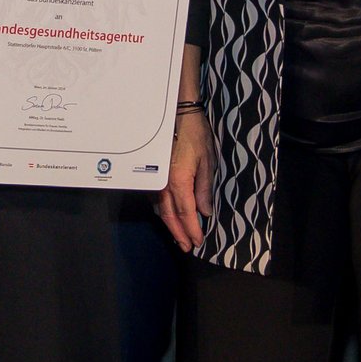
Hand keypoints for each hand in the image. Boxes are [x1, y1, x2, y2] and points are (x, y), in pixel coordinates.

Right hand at [160, 103, 214, 251]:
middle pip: (170, 216)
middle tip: (187, 246)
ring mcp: (156, 179)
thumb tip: (205, 211)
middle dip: (180, 233)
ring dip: (170, 225)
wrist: (178, 115)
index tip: (198, 241)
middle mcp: (164, 184)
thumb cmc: (195, 135)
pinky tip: (168, 216)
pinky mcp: (153, 174)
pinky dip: (163, 212)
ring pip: (160, 210)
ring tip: (179, 236)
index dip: (192, 229)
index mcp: (179, 181)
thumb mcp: (207, 161)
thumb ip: (204, 189)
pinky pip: (156, 200)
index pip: (186, 213)